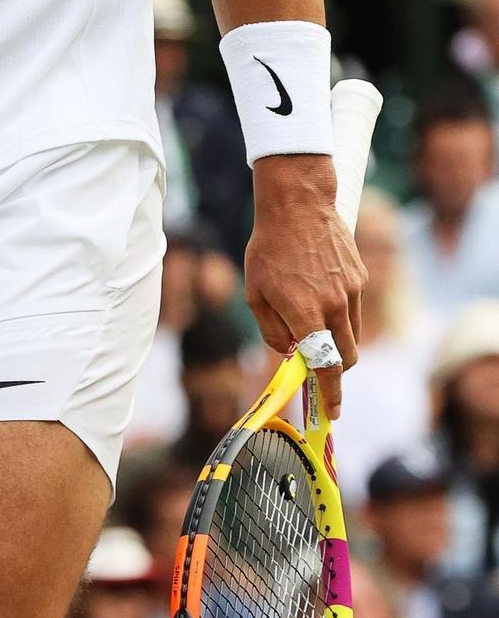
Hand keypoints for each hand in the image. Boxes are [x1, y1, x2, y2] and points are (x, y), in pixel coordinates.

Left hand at [244, 154, 367, 419]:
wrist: (298, 204)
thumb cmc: (269, 248)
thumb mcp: (255, 291)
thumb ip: (272, 330)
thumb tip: (288, 353)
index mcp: (305, 314)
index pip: (325, 367)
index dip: (331, 395)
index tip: (332, 413)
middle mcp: (334, 306)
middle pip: (347, 358)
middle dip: (335, 371)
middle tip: (318, 368)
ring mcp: (352, 291)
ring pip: (352, 335)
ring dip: (337, 342)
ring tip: (312, 319)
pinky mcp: (361, 277)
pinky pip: (354, 308)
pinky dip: (341, 313)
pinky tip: (320, 289)